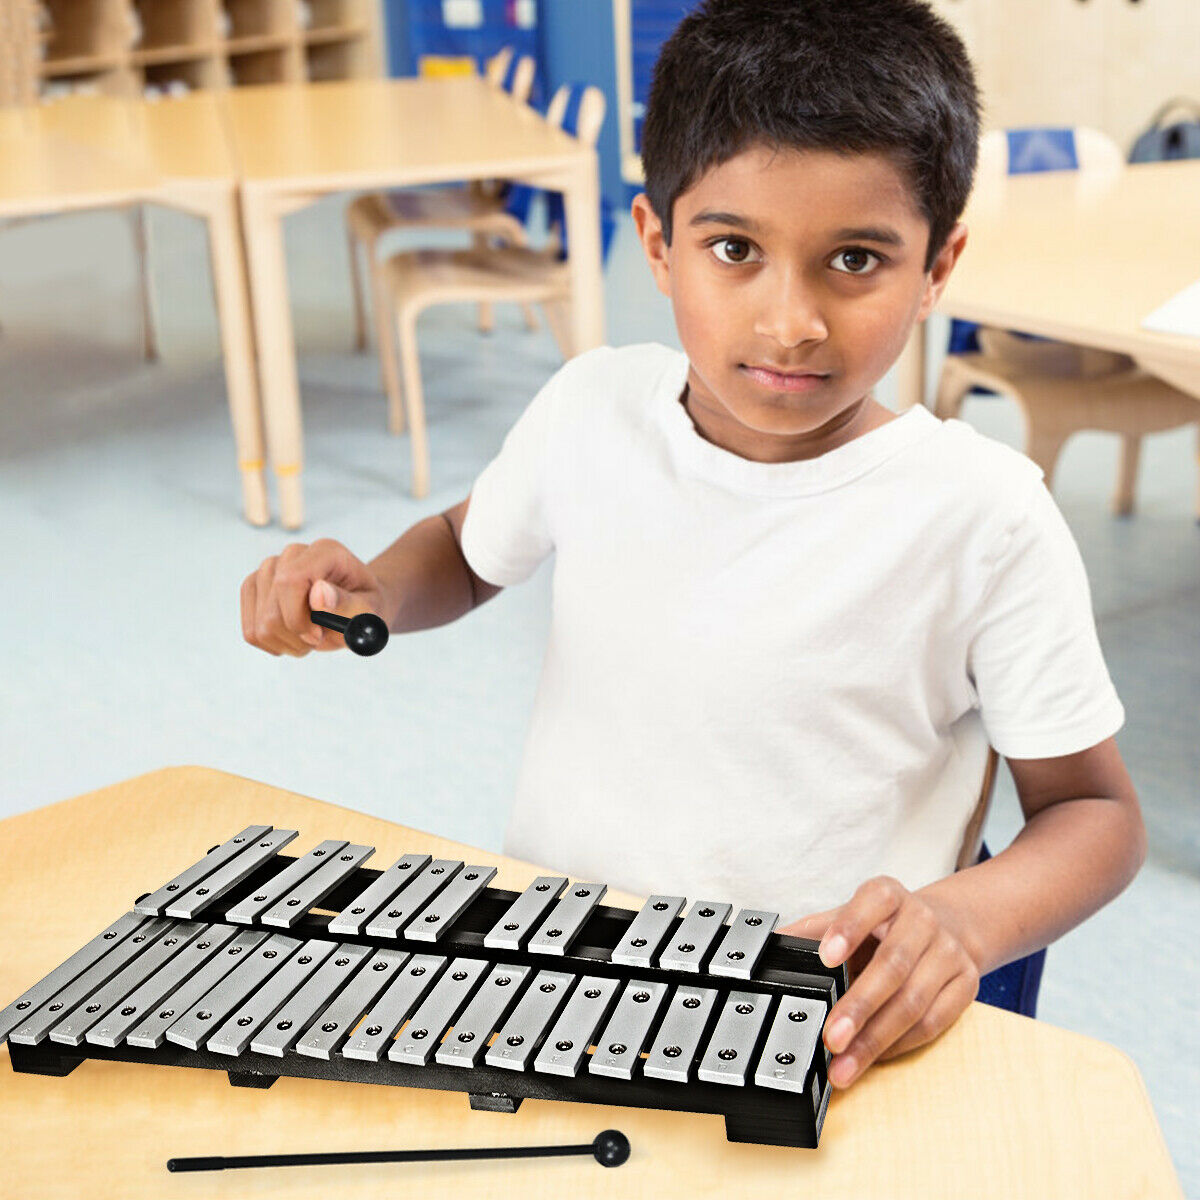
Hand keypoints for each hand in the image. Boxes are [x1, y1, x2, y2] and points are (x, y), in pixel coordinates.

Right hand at [241, 539, 387, 656]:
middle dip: (297, 637)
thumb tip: (317, 592)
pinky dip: (273, 644)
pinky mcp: (254, 587)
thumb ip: (347, 603)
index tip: (319, 636)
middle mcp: (292, 554)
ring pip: (260, 625)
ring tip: (311, 638)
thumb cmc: (365, 609)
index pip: (289, 581)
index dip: (299, 618)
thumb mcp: (369, 611)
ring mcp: (269, 569)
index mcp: (325, 551)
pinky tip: (293, 639)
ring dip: (287, 643)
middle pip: (272, 609)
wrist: (356, 608)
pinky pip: (250, 631)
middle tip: (321, 638)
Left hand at [777, 877, 981, 1087]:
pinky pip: (933, 1022)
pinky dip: (900, 1044)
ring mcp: (949, 951)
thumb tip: (767, 946)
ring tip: (844, 1064)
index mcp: (888, 895)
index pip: (872, 903)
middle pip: (893, 964)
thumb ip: (810, 931)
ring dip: (876, 1038)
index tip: (825, 958)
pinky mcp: (966, 983)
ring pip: (914, 1000)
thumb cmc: (884, 926)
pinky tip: (874, 1057)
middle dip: (860, 1005)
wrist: (948, 926)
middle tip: (831, 1037)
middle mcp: (922, 918)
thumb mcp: (847, 917)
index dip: (849, 929)